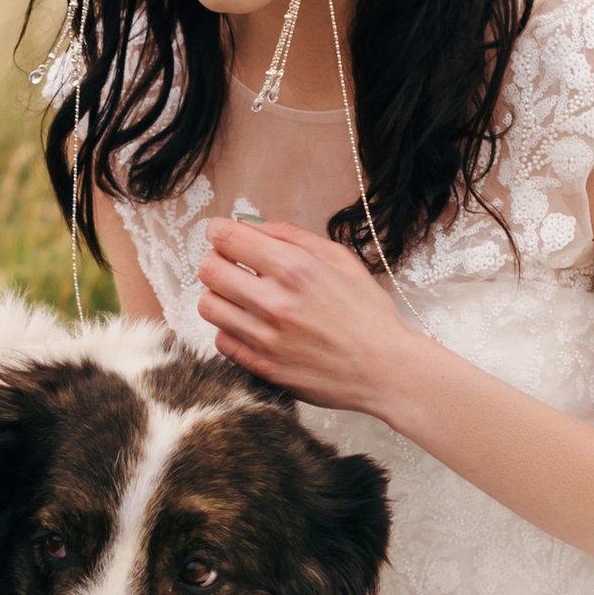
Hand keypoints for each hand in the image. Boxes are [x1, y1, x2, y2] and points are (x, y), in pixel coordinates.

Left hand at [196, 213, 417, 415]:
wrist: (385, 370)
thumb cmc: (368, 313)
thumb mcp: (341, 260)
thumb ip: (292, 235)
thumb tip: (250, 224)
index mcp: (295, 269)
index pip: (227, 238)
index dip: (220, 231)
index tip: (223, 234)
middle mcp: (274, 302)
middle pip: (208, 270)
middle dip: (216, 260)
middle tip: (231, 264)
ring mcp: (264, 338)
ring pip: (208, 305)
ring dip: (219, 295)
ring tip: (240, 296)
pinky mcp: (261, 367)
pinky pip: (221, 339)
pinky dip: (230, 329)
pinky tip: (251, 325)